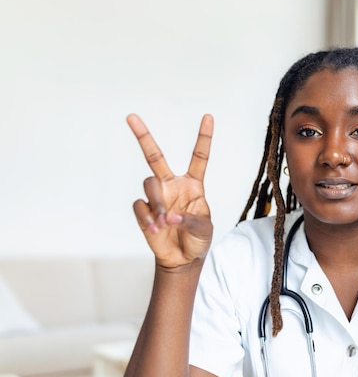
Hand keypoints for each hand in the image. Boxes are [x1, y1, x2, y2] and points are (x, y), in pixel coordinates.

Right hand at [127, 114, 213, 268]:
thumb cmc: (198, 240)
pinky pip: (140, 206)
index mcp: (193, 184)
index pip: (199, 156)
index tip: (208, 116)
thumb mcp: (204, 229)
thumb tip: (169, 216)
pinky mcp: (144, 211)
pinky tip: (155, 229)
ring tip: (164, 222)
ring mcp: (157, 197)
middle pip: (154, 156)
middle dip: (143, 136)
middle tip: (131, 116)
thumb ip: (190, 219)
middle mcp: (172, 185)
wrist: (183, 259)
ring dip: (157, 202)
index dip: (203, 137)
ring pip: (148, 184)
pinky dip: (148, 217)